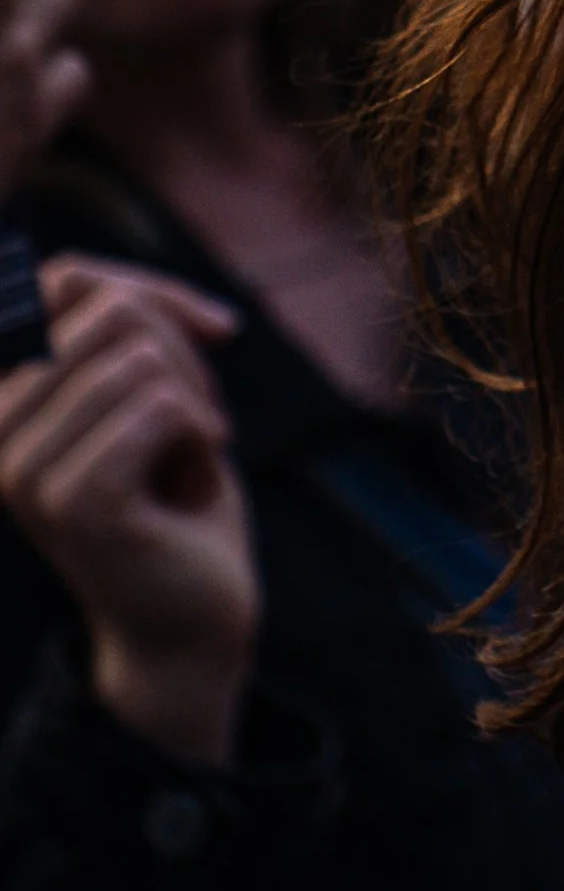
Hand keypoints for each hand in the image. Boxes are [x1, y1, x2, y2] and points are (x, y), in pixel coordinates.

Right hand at [0, 259, 254, 765]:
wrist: (193, 613)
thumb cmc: (177, 495)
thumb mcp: (152, 389)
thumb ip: (130, 324)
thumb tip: (112, 283)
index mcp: (4, 392)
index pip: (67, 278)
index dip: (154, 290)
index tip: (214, 334)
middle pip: (111, 310)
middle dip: (185, 354)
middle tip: (200, 421)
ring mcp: (22, 467)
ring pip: (142, 356)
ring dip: (197, 401)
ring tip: (193, 457)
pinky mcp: (72, 503)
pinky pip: (161, 407)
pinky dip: (203, 432)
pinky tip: (197, 480)